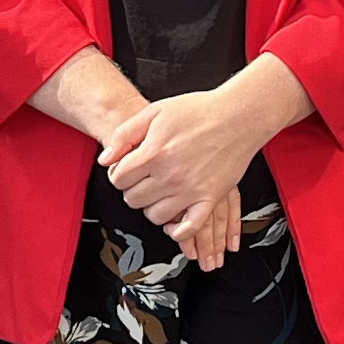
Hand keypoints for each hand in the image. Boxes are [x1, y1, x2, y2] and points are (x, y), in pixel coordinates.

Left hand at [102, 90, 260, 270]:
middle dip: (133, 189)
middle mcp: (171, 175)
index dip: (119, 174)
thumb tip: (106, 160)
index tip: (127, 170)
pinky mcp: (209, 199)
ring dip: (152, 207)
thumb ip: (125, 134)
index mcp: (154, 153)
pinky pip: (189, 228)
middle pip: (134, 199)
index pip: (119, 178)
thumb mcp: (155, 112)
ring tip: (159, 193)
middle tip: (143, 179)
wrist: (237, 116)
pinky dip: (178, 231)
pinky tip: (174, 223)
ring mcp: (190, 190)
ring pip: (155, 216)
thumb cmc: (199, 111)